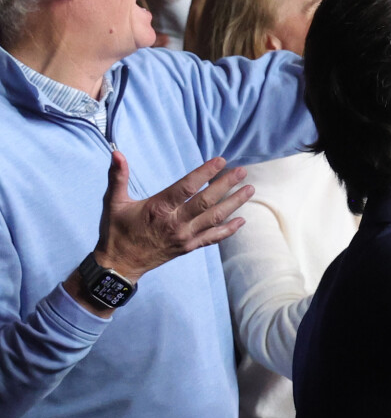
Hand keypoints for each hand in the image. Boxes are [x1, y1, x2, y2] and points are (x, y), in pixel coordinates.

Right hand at [93, 152, 249, 282]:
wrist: (120, 264)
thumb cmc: (116, 231)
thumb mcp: (113, 202)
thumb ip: (118, 176)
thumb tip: (117, 152)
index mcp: (159, 208)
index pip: (187, 187)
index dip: (205, 173)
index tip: (221, 161)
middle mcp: (175, 223)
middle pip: (207, 201)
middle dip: (227, 185)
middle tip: (242, 171)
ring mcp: (185, 237)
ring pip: (215, 218)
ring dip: (234, 203)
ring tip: (249, 189)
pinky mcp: (189, 247)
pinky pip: (213, 238)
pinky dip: (228, 229)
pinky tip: (241, 220)